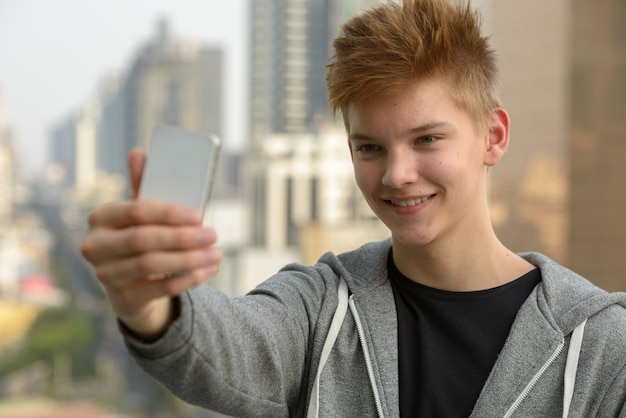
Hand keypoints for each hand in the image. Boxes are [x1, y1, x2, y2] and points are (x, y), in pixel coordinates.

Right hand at [81, 148, 221, 339]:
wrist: (131, 286)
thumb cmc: (139, 239)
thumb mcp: (141, 214)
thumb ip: (143, 186)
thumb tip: (139, 152)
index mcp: (100, 218)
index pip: (135, 212)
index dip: (168, 214)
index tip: (199, 215)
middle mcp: (95, 246)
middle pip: (143, 240)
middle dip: (183, 237)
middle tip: (213, 234)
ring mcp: (106, 275)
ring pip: (153, 265)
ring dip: (190, 259)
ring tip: (216, 254)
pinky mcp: (123, 299)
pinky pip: (161, 288)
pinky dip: (189, 278)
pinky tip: (208, 269)